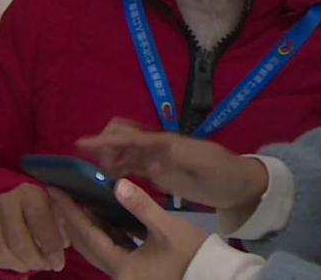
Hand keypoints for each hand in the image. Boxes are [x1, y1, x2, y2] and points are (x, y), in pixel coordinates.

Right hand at [0, 182, 69, 272]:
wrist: (0, 192)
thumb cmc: (31, 201)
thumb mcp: (50, 203)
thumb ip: (59, 222)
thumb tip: (64, 244)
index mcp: (27, 192)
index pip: (40, 223)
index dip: (51, 247)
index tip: (59, 264)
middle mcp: (3, 201)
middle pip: (18, 242)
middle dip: (34, 261)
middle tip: (44, 267)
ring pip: (1, 251)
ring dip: (19, 265)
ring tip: (31, 265)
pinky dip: (2, 264)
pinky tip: (14, 261)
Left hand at [61, 178, 209, 279]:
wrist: (211, 274)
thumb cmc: (190, 254)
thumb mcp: (166, 228)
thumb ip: (140, 206)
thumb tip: (118, 184)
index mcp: (120, 266)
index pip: (87, 234)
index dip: (69, 210)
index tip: (55, 189)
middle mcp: (117, 273)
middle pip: (86, 243)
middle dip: (71, 218)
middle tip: (60, 192)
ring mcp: (125, 273)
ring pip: (97, 246)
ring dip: (86, 225)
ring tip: (77, 200)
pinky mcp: (135, 268)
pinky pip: (111, 247)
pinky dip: (103, 231)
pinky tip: (103, 214)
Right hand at [77, 119, 267, 211]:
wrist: (237, 184)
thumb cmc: (222, 171)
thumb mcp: (204, 165)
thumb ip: (177, 161)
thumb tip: (149, 165)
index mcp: (165, 142)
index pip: (130, 137)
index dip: (106, 140)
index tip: (82, 143)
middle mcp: (156, 147)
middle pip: (122, 136)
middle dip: (104, 145)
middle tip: (93, 166)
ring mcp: (156, 159)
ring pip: (123, 151)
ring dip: (108, 157)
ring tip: (95, 174)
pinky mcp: (158, 172)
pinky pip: (131, 166)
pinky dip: (117, 169)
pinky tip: (108, 180)